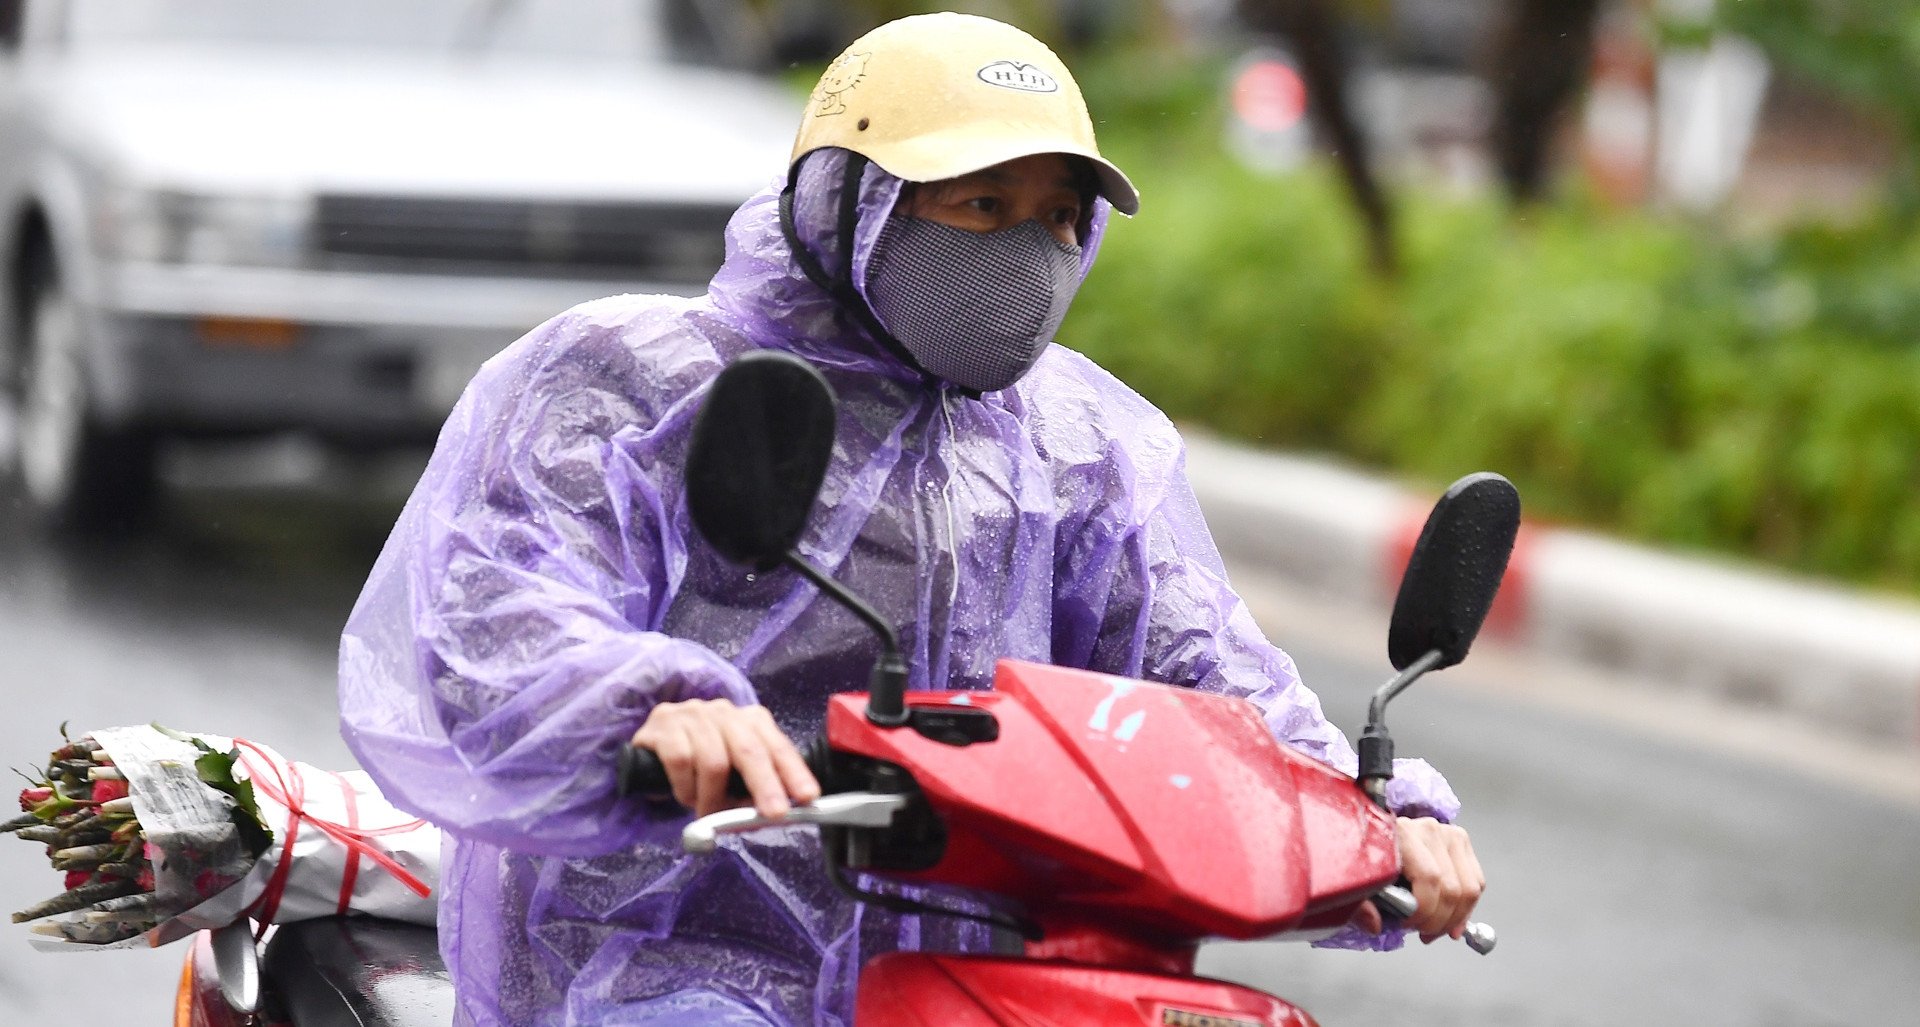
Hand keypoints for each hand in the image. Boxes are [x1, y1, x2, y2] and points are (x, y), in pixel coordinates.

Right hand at [629, 699, 820, 818]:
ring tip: (706, 810)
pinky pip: (681, 760)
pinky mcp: (664, 723)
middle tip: (773, 814)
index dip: (794, 772)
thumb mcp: (733, 774)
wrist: (651, 749)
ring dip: (712, 797)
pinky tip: (685, 794)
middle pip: (750, 750)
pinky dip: (685, 787)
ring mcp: (694, 714)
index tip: (808, 796)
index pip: (778, 746)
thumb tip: (771, 815)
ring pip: (714, 761)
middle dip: (765, 785)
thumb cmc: (700, 763)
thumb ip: (753, 789)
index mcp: (751, 720)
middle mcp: (725, 712)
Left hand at [1353, 817, 1485, 942]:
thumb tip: (1375, 925)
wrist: (1370, 832)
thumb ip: (1359, 906)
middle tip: (1422, 934)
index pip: (1430, 878)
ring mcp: (1447, 832)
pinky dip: (1466, 908)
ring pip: (1469, 888)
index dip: (1424, 911)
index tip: (1407, 925)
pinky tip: (1448, 920)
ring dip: (1454, 918)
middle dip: (1439, 921)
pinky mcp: (1459, 839)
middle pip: (1452, 888)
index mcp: (1401, 833)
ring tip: (1433, 929)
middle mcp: (1428, 829)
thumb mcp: (1355, 881)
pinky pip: (1476, 882)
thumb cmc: (1363, 857)